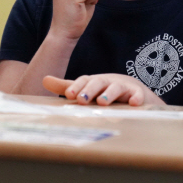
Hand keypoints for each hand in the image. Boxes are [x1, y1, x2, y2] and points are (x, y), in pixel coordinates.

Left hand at [44, 74, 163, 105]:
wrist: (133, 90)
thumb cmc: (104, 90)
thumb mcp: (86, 88)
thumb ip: (67, 86)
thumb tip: (44, 79)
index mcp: (94, 81)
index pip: (84, 81)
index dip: (76, 87)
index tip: (69, 95)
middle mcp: (107, 82)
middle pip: (98, 83)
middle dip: (90, 90)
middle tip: (81, 99)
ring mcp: (123, 87)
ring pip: (116, 88)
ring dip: (109, 94)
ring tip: (102, 102)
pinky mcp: (137, 94)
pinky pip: (138, 95)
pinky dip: (136, 98)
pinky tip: (133, 103)